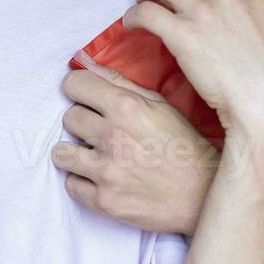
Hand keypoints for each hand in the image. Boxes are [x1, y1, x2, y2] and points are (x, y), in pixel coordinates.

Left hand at [51, 67, 218, 234]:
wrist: (203, 196)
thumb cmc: (185, 146)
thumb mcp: (160, 105)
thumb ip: (119, 81)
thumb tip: (84, 61)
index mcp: (127, 108)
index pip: (75, 85)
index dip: (79, 89)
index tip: (85, 97)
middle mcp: (113, 137)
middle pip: (68, 117)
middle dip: (82, 122)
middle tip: (101, 131)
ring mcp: (107, 172)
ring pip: (60, 153)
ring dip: (75, 153)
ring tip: (95, 156)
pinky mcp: (104, 202)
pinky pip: (71, 185)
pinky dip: (84, 182)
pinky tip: (103, 179)